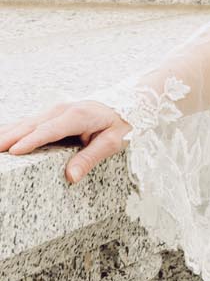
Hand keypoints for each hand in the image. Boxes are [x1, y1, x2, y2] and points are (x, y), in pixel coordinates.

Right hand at [0, 99, 132, 185]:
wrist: (127, 103)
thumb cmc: (121, 123)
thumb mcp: (113, 142)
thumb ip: (90, 158)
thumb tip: (71, 176)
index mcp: (77, 116)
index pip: (48, 130)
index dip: (30, 141)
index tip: (13, 151)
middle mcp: (62, 110)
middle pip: (30, 125)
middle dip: (8, 137)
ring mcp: (55, 110)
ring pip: (26, 122)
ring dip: (7, 132)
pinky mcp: (53, 113)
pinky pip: (30, 122)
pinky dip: (14, 129)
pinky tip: (3, 135)